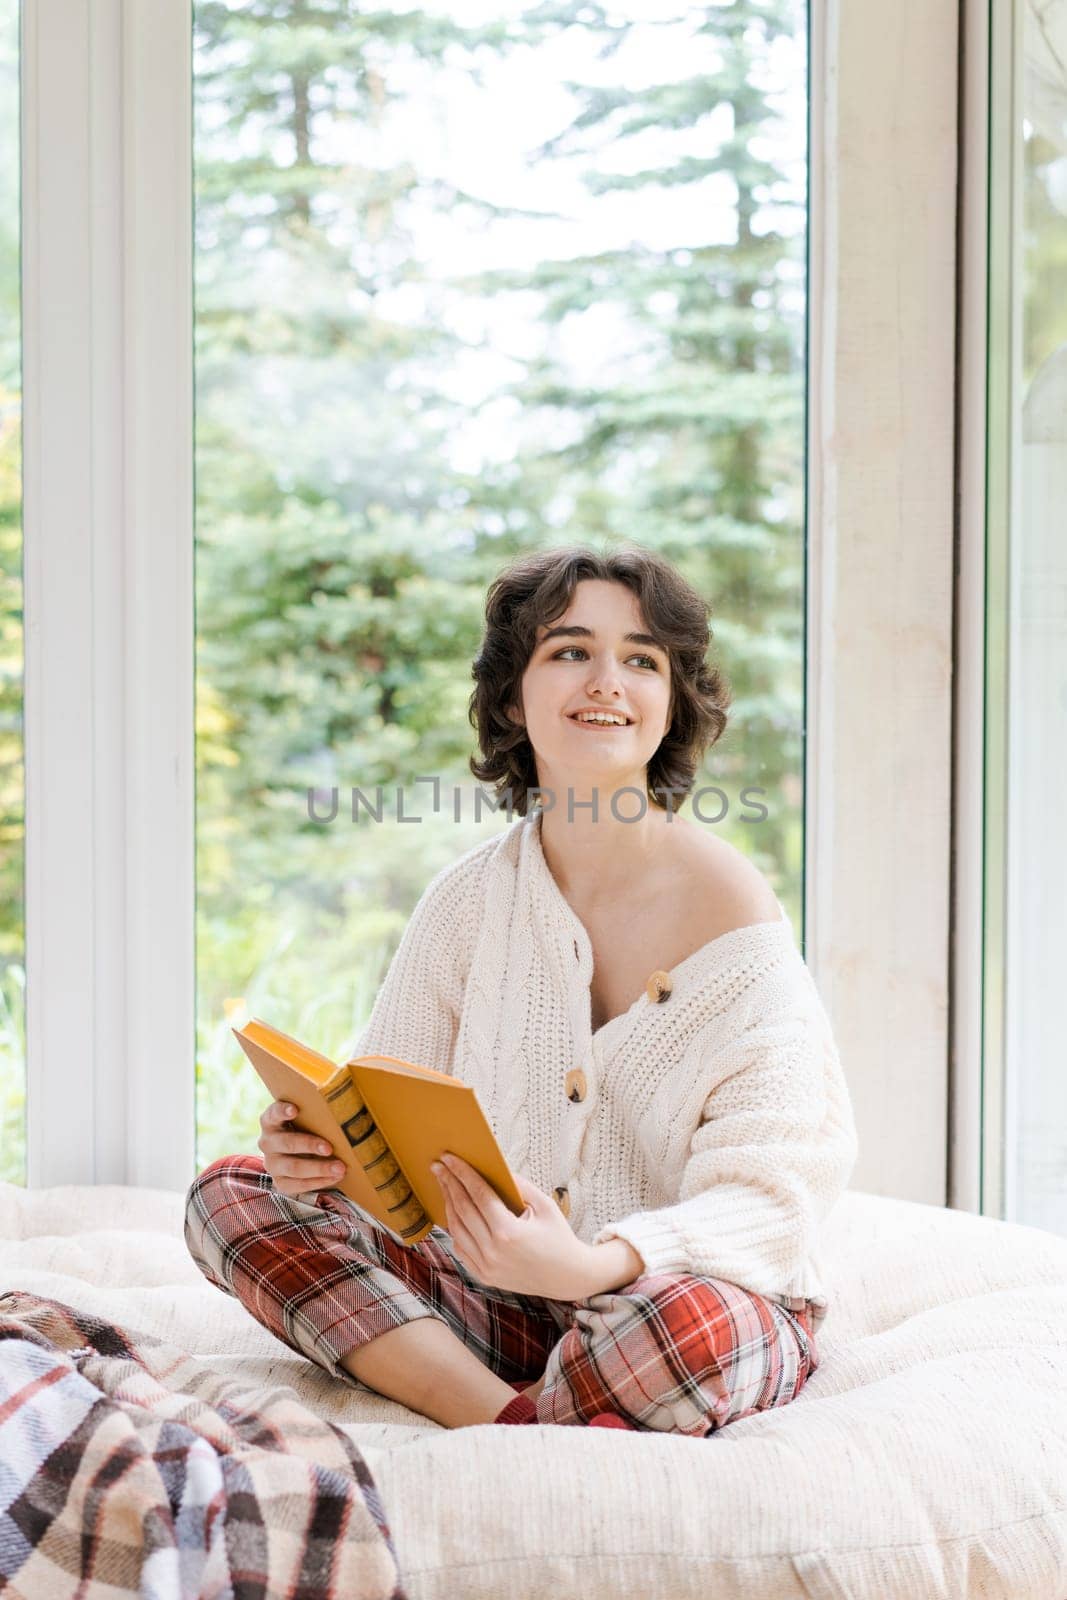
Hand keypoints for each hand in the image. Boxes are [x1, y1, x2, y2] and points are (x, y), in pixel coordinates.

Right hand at [257, 1099, 346, 1198]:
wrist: (298, 1155)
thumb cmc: (307, 1128)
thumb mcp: (306, 1118)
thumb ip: (316, 1111)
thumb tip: (346, 1101)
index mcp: (270, 1122)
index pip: (272, 1114)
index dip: (282, 1111)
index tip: (295, 1109)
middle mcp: (267, 1142)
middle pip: (286, 1143)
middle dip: (309, 1145)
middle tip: (329, 1147)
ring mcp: (271, 1163)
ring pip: (293, 1167)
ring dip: (319, 1168)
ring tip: (340, 1167)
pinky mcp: (280, 1182)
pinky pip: (298, 1185)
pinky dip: (318, 1182)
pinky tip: (334, 1178)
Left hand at [431, 1152, 597, 1300]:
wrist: (567, 1277)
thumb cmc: (559, 1237)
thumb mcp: (545, 1206)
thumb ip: (520, 1185)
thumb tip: (497, 1168)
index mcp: (508, 1232)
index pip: (478, 1195)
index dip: (462, 1174)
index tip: (449, 1158)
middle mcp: (492, 1251)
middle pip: (463, 1210)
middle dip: (449, 1184)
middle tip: (438, 1166)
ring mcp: (486, 1266)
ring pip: (457, 1230)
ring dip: (448, 1205)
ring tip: (444, 1185)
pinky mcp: (483, 1276)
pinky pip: (461, 1249)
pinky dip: (455, 1229)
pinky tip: (454, 1213)